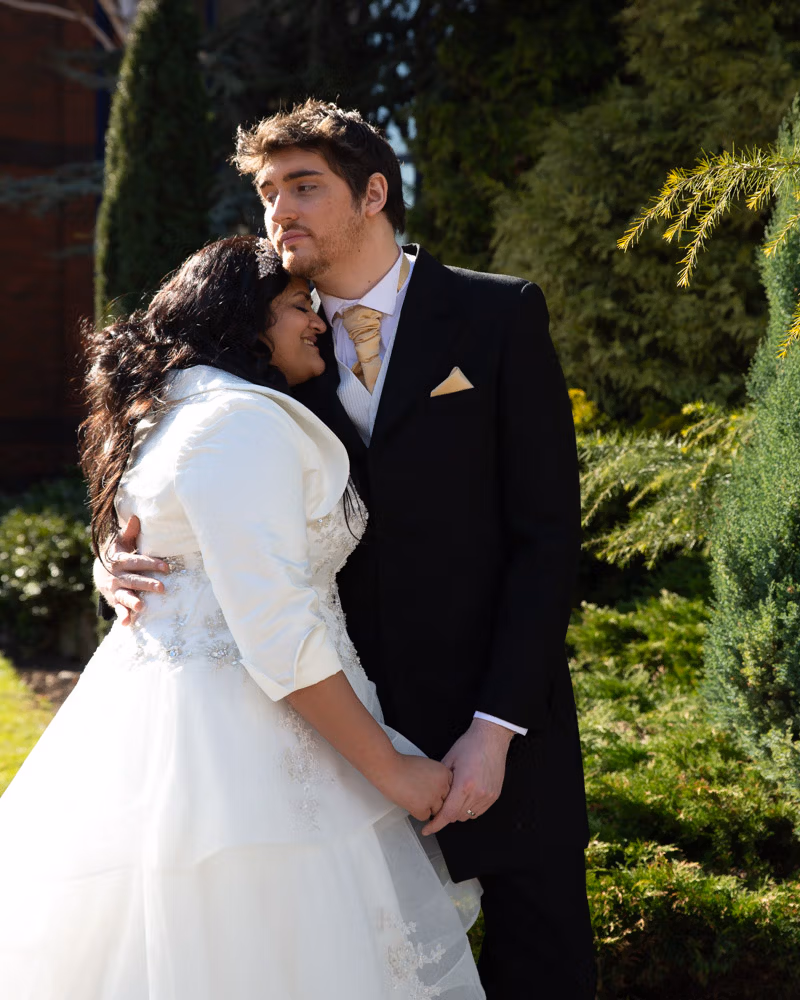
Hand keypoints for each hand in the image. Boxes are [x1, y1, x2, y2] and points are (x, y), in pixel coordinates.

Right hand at [93, 516, 168, 625]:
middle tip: (162, 588)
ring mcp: (115, 589)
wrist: (99, 570)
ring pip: (125, 596)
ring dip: (132, 602)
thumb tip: (136, 516)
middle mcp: (117, 576)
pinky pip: (118, 609)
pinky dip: (122, 616)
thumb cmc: (117, 553)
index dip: (152, 564)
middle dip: (147, 584)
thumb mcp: (121, 541)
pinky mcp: (115, 600)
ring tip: (141, 607)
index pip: (138, 562)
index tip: (167, 567)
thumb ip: (130, 532)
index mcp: (120, 560)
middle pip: (134, 580)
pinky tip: (127, 624)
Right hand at [378, 754, 453, 821]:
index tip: (432, 791)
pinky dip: (416, 812)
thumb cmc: (402, 765)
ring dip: (426, 807)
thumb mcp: (427, 766)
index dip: (440, 791)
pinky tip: (409, 801)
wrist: (388, 768)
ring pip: (436, 811)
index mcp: (444, 773)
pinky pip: (424, 817)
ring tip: (414, 796)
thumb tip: (439, 790)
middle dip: (434, 800)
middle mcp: (442, 786)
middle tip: (421, 795)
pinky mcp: (422, 808)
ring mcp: (433, 798)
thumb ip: (436, 777)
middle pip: (445, 801)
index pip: (450, 789)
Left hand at [421, 718, 512, 835]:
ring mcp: (488, 795)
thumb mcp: (449, 760)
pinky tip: (465, 797)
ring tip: (454, 797)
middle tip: (439, 804)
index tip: (427, 829)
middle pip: (457, 817)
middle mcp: (478, 793)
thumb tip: (432, 795)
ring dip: (458, 812)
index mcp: (464, 784)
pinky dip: (470, 809)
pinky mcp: (494, 795)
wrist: (491, 738)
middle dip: (446, 814)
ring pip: (468, 816)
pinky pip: (479, 811)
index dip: (436, 824)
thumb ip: (441, 781)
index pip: (448, 813)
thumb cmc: (470, 745)